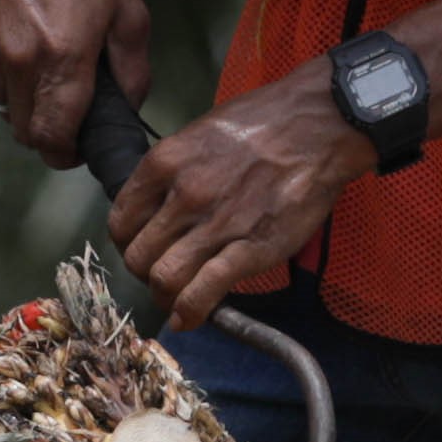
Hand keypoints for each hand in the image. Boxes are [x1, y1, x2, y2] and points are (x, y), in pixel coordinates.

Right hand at [0, 0, 151, 160]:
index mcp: (64, 60)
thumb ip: (133, 69)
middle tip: (69, 114)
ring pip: (8, 112)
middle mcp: (20, 66)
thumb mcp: (125, 8)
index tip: (80, 147)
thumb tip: (130, 109)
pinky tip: (23, 44)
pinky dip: (8, 80)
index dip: (69, 155)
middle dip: (50, 135)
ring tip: (46, 67)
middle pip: (28, 136)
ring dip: (28, 105)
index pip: (56, 139)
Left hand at [105, 61, 373, 320]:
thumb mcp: (201, 133)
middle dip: (144, 274)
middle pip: (137, 256)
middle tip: (160, 275)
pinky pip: (203, 291)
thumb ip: (174, 169)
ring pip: (164, 278)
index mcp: (165, 163)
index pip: (120, 220)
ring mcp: (217, 224)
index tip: (140, 248)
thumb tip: (158, 202)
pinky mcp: (251, 249)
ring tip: (175, 299)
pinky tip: (187, 319)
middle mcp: (183, 195)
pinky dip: (189, 312)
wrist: (321, 124)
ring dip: (165, 297)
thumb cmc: (265, 122)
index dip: (127, 243)